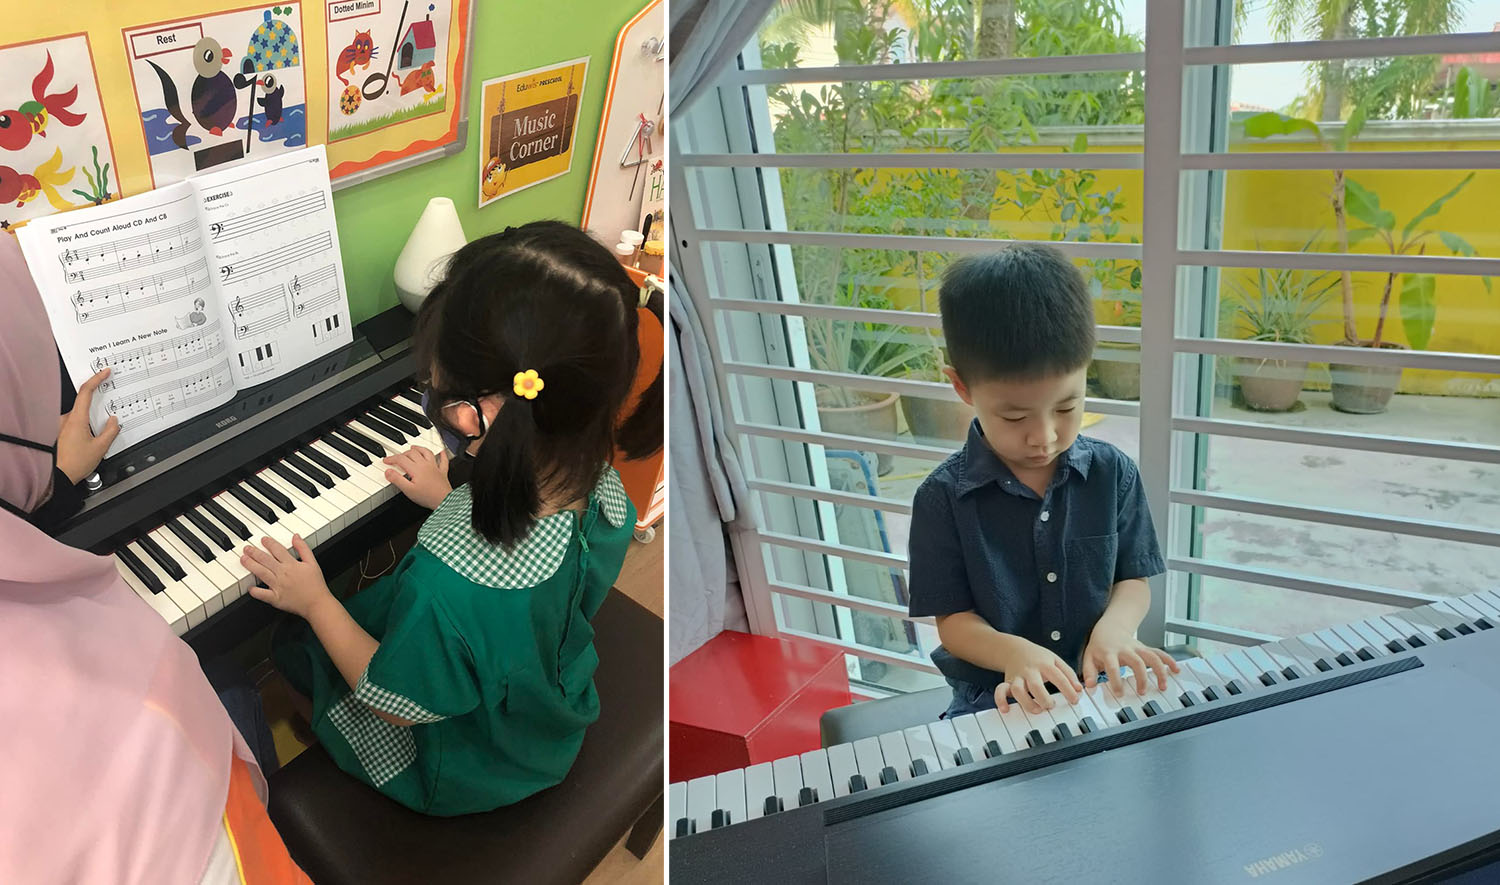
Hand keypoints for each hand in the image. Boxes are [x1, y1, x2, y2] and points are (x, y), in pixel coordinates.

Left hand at [56, 367, 119, 483]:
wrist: (60, 476)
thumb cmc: (76, 463)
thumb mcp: (101, 447)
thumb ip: (111, 430)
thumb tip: (113, 420)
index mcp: (76, 419)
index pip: (86, 392)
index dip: (96, 379)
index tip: (104, 372)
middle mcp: (66, 419)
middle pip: (84, 405)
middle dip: (97, 411)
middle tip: (106, 420)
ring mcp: (61, 425)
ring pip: (80, 416)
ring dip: (90, 423)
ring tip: (95, 441)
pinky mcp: (60, 432)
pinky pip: (75, 424)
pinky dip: (84, 428)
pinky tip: (88, 441)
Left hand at [241, 535, 331, 618]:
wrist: (317, 603)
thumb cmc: (316, 584)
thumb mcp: (313, 563)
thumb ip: (303, 548)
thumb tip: (296, 536)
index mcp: (292, 564)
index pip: (278, 550)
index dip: (269, 543)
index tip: (263, 539)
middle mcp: (283, 574)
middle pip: (266, 560)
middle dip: (254, 552)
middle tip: (247, 548)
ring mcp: (278, 586)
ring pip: (261, 573)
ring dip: (251, 565)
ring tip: (243, 559)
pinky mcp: (276, 598)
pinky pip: (262, 594)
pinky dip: (255, 591)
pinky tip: (249, 587)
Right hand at [383, 445, 450, 508]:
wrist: (444, 501)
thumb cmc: (427, 497)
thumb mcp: (408, 490)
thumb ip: (397, 480)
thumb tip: (388, 472)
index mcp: (416, 469)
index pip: (401, 459)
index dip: (392, 458)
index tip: (386, 460)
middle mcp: (426, 465)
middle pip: (413, 453)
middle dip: (403, 453)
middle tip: (397, 457)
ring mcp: (435, 467)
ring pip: (427, 452)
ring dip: (419, 449)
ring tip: (413, 448)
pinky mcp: (442, 472)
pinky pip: (443, 460)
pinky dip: (442, 455)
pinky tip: (441, 451)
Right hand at [995, 639, 1081, 713]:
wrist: (1014, 649)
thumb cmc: (1037, 657)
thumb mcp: (1055, 660)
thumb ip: (1068, 674)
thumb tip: (1078, 689)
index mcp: (1044, 664)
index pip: (1058, 677)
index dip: (1068, 690)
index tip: (1075, 700)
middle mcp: (1030, 671)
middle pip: (1035, 685)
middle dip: (1044, 698)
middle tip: (1051, 705)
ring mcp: (1017, 677)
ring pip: (1017, 690)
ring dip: (1026, 702)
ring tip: (1036, 709)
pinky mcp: (1007, 682)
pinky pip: (1000, 690)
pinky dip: (1000, 700)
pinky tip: (1006, 709)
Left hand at [1080, 622, 1179, 697]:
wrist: (1110, 627)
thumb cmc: (1099, 645)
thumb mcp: (1089, 657)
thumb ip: (1089, 672)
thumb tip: (1089, 686)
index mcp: (1109, 652)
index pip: (1113, 667)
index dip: (1116, 680)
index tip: (1120, 694)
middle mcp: (1125, 649)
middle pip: (1136, 662)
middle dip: (1141, 678)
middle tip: (1142, 692)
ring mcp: (1137, 648)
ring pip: (1152, 657)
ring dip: (1159, 671)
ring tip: (1163, 686)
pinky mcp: (1146, 648)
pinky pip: (1159, 653)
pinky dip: (1169, 660)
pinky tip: (1176, 670)